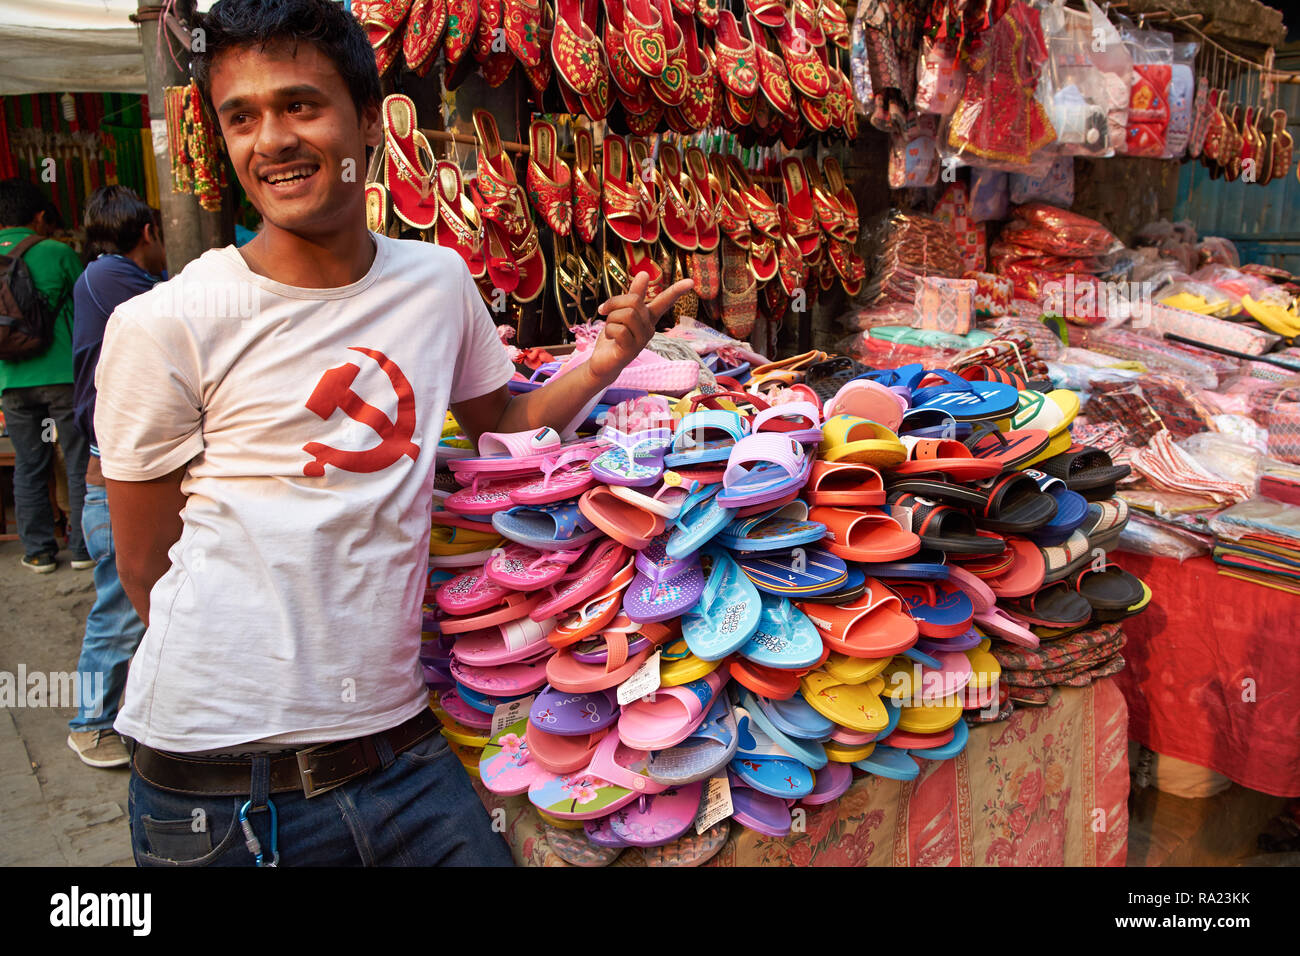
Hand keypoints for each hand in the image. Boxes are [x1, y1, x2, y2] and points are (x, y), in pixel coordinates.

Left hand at [585, 272, 694, 386]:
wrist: (603, 362)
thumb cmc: (613, 336)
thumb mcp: (621, 311)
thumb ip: (633, 294)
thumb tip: (645, 273)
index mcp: (649, 318)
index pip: (665, 302)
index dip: (677, 291)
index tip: (691, 281)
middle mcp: (649, 328)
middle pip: (634, 301)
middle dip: (614, 303)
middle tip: (604, 310)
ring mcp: (642, 340)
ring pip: (626, 315)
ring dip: (610, 319)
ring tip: (610, 328)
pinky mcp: (632, 350)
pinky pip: (619, 330)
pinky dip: (609, 331)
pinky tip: (610, 339)